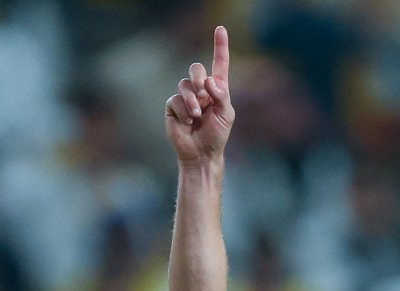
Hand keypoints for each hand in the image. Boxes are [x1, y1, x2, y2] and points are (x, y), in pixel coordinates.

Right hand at [165, 25, 234, 164]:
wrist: (201, 153)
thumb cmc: (217, 134)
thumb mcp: (226, 115)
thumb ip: (221, 95)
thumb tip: (209, 81)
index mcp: (217, 89)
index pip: (219, 63)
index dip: (220, 46)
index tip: (220, 29)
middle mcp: (201, 90)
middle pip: (195, 69)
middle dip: (198, 76)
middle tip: (203, 90)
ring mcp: (186, 97)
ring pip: (184, 85)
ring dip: (192, 100)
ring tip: (196, 115)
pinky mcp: (173, 106)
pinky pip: (176, 100)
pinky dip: (183, 111)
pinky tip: (187, 122)